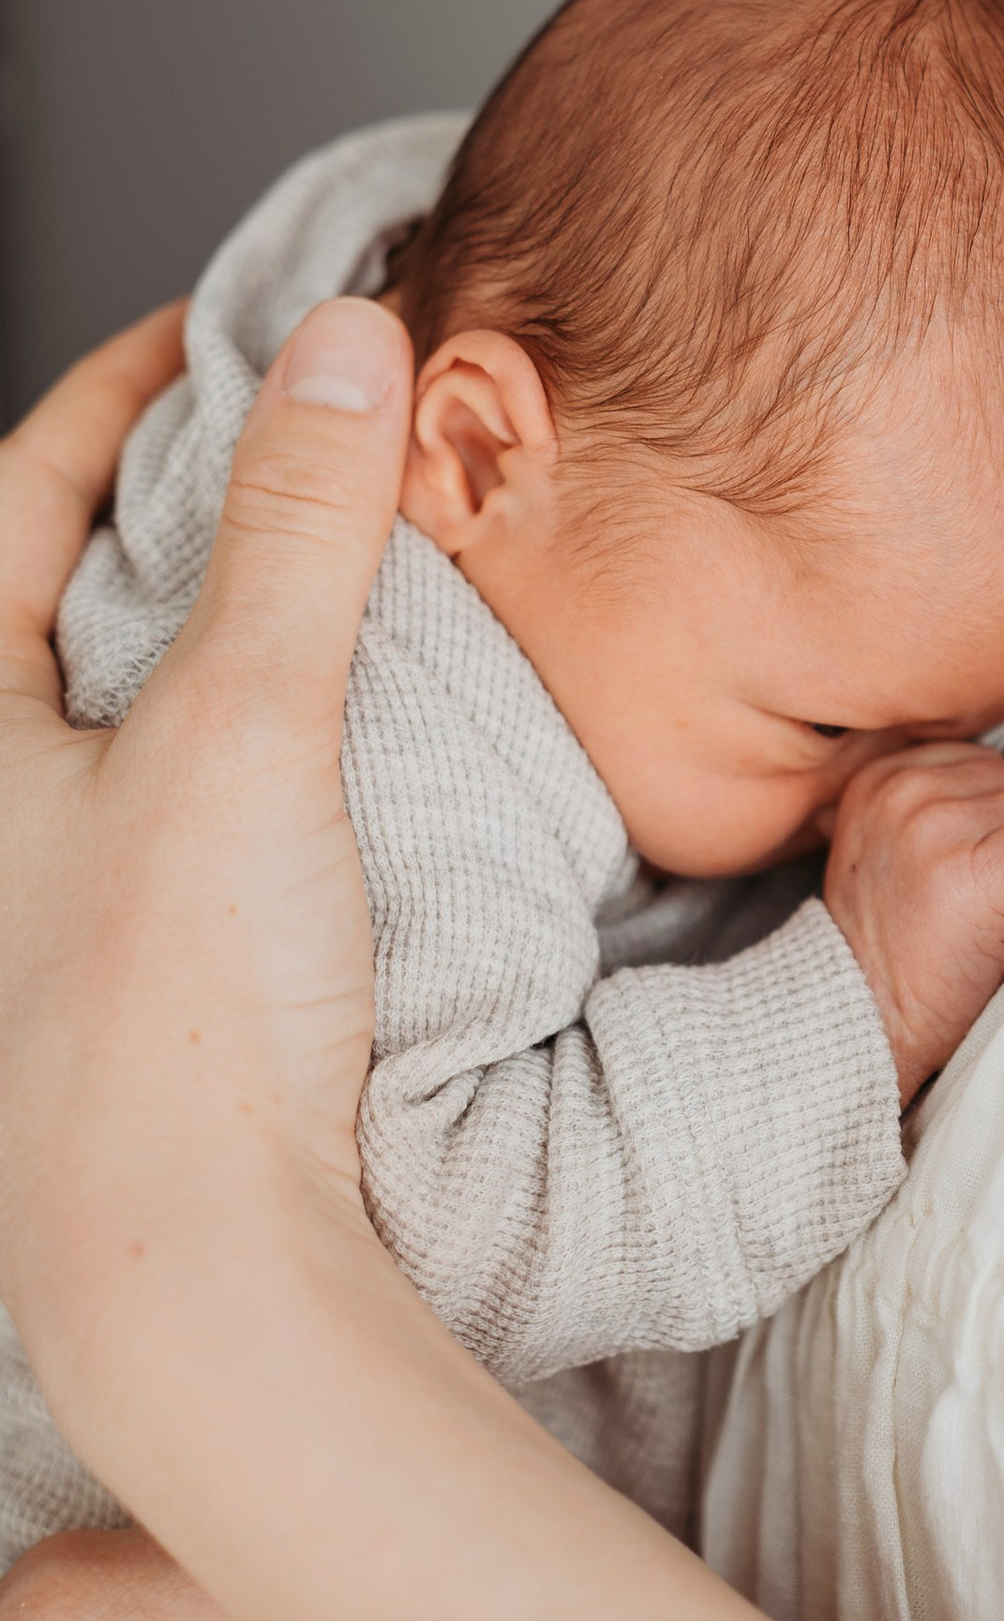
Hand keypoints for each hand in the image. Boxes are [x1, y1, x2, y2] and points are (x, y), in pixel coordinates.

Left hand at [0, 299, 402, 1499]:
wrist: (198, 1288)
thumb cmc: (172, 1026)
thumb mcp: (243, 727)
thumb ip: (297, 527)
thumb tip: (342, 341)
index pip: (14, 498)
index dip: (125, 392)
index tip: (230, 332)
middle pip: (57, 597)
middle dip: (175, 499)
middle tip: (298, 430)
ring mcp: (45, 909)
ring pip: (120, 707)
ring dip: (220, 622)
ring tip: (343, 566)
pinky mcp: (126, 983)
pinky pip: (179, 803)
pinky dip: (258, 735)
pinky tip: (353, 747)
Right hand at [821, 742, 1003, 1101]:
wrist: (865, 1026)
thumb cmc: (897, 949)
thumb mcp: (895, 848)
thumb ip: (944, 802)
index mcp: (884, 775)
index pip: (994, 766)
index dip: (999, 829)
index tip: (958, 880)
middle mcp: (906, 789)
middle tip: (974, 907)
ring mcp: (937, 827)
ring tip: (985, 918)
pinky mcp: (974, 871)